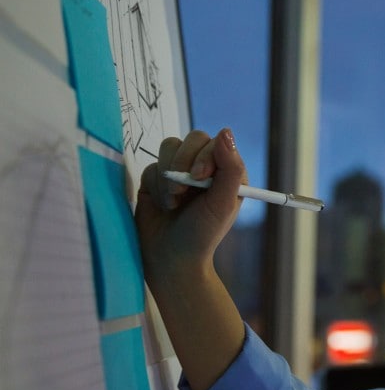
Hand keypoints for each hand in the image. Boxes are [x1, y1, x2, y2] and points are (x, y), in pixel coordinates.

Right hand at [135, 128, 245, 280]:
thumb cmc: (203, 233)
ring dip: (169, 177)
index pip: (217, 143)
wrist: (170, 258)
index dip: (205, 155)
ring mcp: (179, 171)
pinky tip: (164, 206)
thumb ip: (229, 168)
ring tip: (175, 203)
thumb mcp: (222, 204)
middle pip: (193, 138)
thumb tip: (226, 131)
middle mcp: (204, 167)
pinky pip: (151, 165)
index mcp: (227, 172)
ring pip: (169, 147)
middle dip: (184, 162)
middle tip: (182, 192)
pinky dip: (156, 186)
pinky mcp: (155, 178)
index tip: (199, 178)